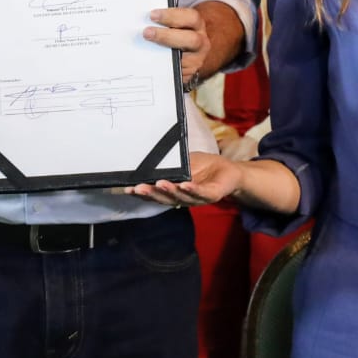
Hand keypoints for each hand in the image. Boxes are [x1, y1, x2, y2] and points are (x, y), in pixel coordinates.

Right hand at [124, 151, 243, 207]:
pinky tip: (184, 184)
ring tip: (159, 184)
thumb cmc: (205, 166)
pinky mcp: (212, 194)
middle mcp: (183, 198)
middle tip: (138, 188)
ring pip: (181, 197)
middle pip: (165, 199)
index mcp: (174, 191)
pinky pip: (201, 193)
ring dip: (169, 191)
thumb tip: (150, 159)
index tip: (127, 189)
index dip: (142, 193)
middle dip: (151, 194)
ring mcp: (197, 198)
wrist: (230, 171)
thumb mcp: (184, 162)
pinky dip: (192, 189)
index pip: (155, 194)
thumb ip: (170, 164)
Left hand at [144, 6, 208, 84]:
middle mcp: (201, 43)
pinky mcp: (188, 74)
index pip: (191, 18)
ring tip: (145, 52)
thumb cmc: (175, 33)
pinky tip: (149, 66)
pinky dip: (162, 70)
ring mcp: (196, 60)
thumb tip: (141, 19)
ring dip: (163, 56)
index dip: (172, 15)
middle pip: (191, 39)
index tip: (152, 15)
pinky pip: (177, 74)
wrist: (186, 53)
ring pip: (184, 60)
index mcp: (197, 25)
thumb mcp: (174, 24)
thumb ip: (162, 21)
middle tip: (146, 33)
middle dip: (167, 36)